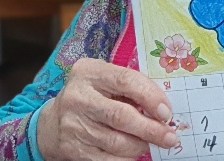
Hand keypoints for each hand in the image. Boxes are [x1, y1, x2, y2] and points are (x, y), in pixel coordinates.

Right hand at [36, 58, 177, 160]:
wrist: (54, 121)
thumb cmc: (92, 96)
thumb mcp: (105, 80)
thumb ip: (130, 87)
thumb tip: (163, 109)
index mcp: (89, 72)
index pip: (126, 81)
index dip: (151, 97)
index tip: (167, 112)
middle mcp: (78, 97)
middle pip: (121, 116)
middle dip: (151, 129)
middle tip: (170, 137)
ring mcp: (73, 125)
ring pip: (116, 142)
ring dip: (141, 145)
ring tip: (151, 143)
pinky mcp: (73, 149)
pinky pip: (107, 160)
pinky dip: (126, 159)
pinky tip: (134, 154)